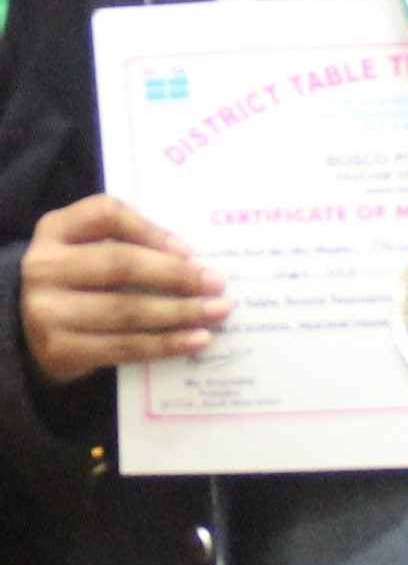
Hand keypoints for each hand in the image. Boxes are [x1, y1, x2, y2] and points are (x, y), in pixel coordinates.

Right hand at [21, 195, 229, 384]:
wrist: (33, 329)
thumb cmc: (82, 278)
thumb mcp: (92, 246)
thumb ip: (129, 240)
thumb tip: (193, 258)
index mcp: (56, 229)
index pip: (105, 214)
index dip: (149, 229)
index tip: (189, 248)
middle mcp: (43, 266)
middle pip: (119, 264)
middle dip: (176, 274)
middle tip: (218, 283)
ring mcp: (46, 311)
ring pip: (125, 310)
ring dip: (179, 312)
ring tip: (216, 311)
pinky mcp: (58, 350)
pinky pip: (122, 347)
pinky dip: (165, 344)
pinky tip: (196, 340)